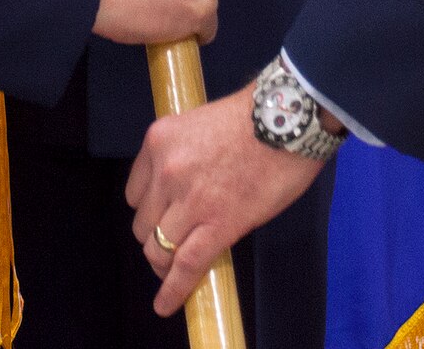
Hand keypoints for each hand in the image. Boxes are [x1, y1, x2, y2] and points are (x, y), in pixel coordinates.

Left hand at [127, 83, 325, 314]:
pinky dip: (173, 290)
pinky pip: (185, 266)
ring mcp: (189, 200)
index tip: (161, 218)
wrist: (288, 120)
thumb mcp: (200, 126)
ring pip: (158, 248)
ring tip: (173, 272)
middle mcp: (166, 170)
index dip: (149, 211)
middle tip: (174, 243)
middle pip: (143, 223)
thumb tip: (184, 191)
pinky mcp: (217, 225)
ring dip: (164, 264)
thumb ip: (183, 157)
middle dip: (156, 237)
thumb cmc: (254, 118)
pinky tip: (166, 304)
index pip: (135, 193)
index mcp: (159, 141)